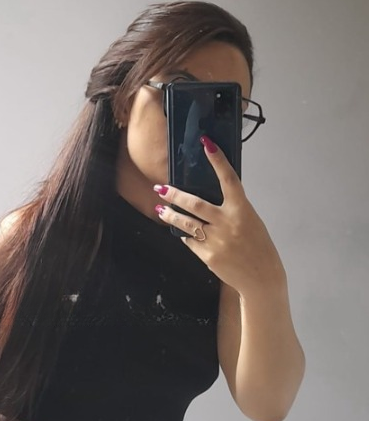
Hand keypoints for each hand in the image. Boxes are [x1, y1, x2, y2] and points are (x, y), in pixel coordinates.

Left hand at [154, 136, 284, 295]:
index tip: (206, 143)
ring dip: (170, 216)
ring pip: (186, 223)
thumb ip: (232, 209)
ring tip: (160, 210)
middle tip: (160, 188)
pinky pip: (191, 242)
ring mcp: (216, 240)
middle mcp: (228, 222)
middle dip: (174, 195)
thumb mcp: (250, 221)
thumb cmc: (257, 246)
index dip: (218, 160)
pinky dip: (186, 236)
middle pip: (194, 203)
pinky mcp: (208, 255)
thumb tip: (210, 199)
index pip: (229, 179)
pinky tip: (182, 233)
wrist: (261, 277)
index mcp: (242, 210)